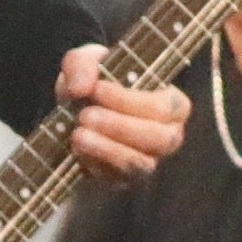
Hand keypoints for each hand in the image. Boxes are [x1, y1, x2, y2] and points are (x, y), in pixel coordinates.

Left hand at [61, 46, 188, 185]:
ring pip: (141, 163)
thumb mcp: (84, 61)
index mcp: (170, 102)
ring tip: (77, 134)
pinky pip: (117, 178)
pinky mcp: (125, 180)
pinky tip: (75, 147)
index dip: (133, 100)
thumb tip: (81, 88)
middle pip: (163, 139)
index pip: (168, 106)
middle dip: (122, 126)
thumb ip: (81, 65)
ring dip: (108, 148)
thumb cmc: (93, 83)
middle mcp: (166, 134)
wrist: (71, 115)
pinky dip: (95, 162)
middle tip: (85, 115)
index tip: (98, 88)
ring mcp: (148, 160)